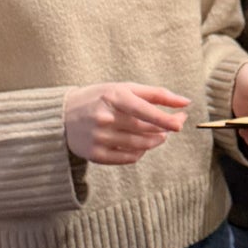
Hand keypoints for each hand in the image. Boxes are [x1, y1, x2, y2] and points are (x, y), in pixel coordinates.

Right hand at [63, 83, 188, 164]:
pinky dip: (140, 152)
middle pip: (146, 130)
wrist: (61, 116)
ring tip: (158, 135)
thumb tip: (186, 102)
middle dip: (164, 129)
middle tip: (172, 124)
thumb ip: (157, 94)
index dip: (165, 119)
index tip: (180, 122)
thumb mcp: (124, 88)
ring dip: (155, 141)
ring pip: (140, 145)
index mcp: (113, 98)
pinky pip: (129, 158)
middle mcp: (105, 118)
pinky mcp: (95, 154)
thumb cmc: (100, 98)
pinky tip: (140, 145)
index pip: (145, 111)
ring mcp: (99, 138)